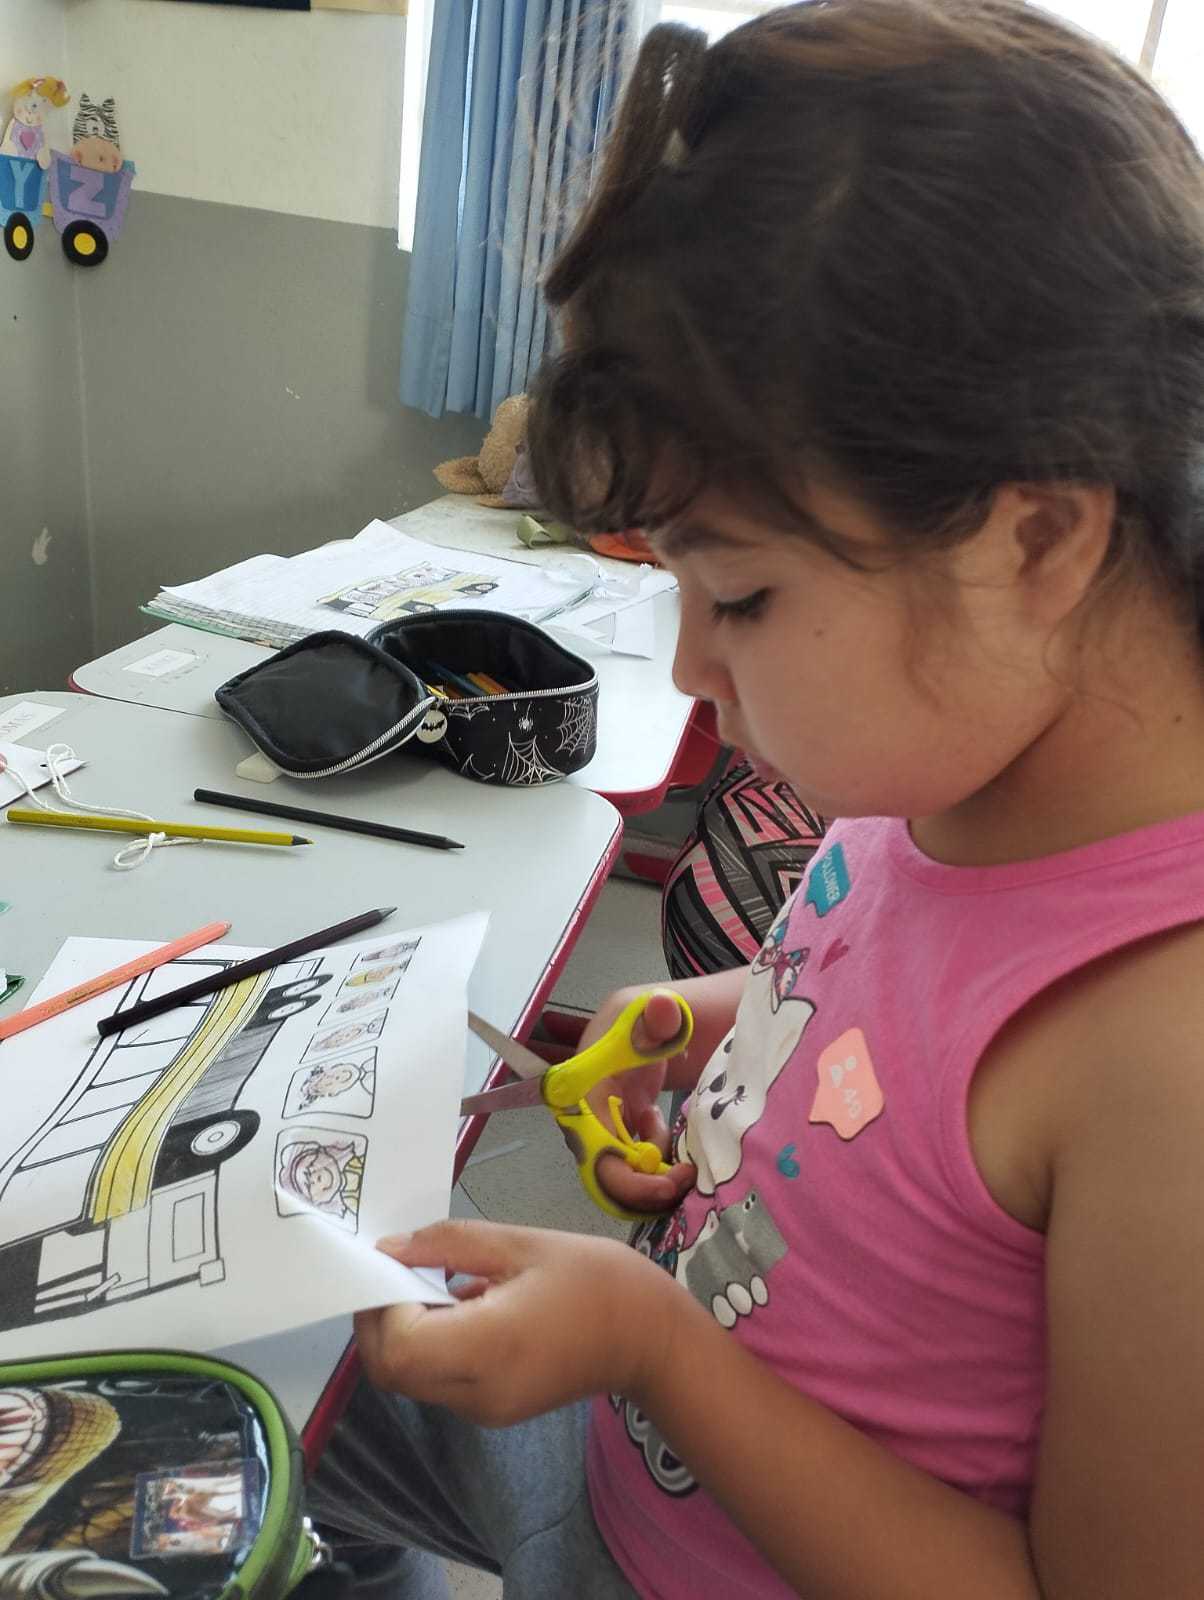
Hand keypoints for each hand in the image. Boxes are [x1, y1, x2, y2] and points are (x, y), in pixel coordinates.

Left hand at [355, 1220, 679, 1425]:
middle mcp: (477, 1393)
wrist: (648, 1337)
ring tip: (436, 1280)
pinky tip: (461, 1303)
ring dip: (403, 1330)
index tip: (396, 1261)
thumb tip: (390, 1249)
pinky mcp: (490, 1410)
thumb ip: (450, 1244)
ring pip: (409, 1378)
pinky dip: (429, 1343)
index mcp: (488, 1348)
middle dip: (380, 1319)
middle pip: (391, 1371)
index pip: (397, 1347)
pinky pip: (437, 1379)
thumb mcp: (521, 1243)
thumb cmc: (594, 1278)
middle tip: (402, 1268)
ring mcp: (483, 1410)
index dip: (381, 1304)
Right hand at [575, 988, 695, 1215]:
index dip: (618, 1170)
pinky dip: (655, 1167)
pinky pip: (633, 1160)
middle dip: (637, 1185)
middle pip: (599, 1162)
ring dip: (648, 1181)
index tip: (661, 1183)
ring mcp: (608, 1116)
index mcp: (587, 1079)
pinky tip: (674, 1151)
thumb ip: (660, 1014)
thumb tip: (661, 1007)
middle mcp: (589, 1105)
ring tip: (685, 1172)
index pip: (588, 1137)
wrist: (673, 1016)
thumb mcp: (661, 1009)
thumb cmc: (658, 1012)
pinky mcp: (627, 1123)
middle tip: (679, 1182)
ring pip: (616, 1167)